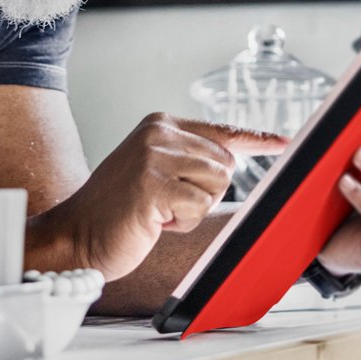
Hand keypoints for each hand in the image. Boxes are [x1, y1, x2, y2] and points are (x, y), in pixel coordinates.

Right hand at [50, 112, 286, 280]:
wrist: (76, 235)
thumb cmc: (119, 211)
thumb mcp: (156, 172)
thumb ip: (189, 160)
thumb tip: (236, 161)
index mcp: (161, 124)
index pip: (222, 130)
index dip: (257, 139)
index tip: (284, 141)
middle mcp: (158, 132)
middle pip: (226, 164)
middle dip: (205, 193)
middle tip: (166, 204)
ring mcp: (154, 156)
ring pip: (217, 184)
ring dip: (192, 210)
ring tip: (158, 211)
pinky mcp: (153, 184)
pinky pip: (198, 207)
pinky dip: (181, 224)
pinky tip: (152, 221)